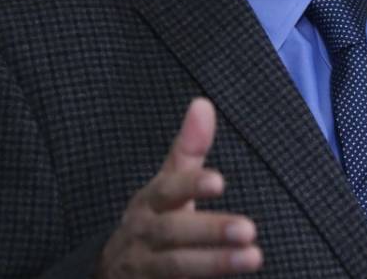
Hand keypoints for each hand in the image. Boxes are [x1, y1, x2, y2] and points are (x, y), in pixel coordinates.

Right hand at [96, 98, 262, 276]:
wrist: (113, 272)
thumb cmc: (154, 220)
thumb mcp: (167, 185)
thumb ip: (188, 149)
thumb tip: (203, 104)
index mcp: (149, 203)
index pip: (167, 190)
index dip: (191, 185)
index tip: (220, 181)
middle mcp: (142, 235)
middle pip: (171, 232)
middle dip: (210, 231)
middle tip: (249, 230)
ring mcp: (142, 268)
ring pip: (174, 266)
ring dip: (214, 263)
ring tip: (254, 257)